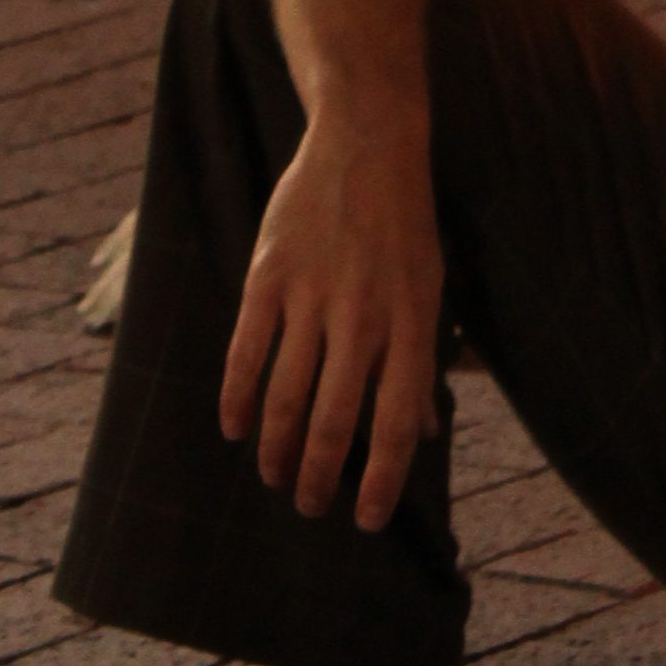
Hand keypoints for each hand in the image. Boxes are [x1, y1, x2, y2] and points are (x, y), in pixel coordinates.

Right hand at [219, 107, 442, 527]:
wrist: (365, 146)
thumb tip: (420, 434)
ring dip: (276, 448)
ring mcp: (312, 297)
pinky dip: (238, 397)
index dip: (381, 480)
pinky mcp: (269, 276)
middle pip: (333, 421)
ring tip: (274, 478)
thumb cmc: (405, 228)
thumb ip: (421, 364)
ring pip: (286, 395)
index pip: (395, 425)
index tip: (366, 520)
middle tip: (309, 506)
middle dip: (319, 476)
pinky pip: (247, 351)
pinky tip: (235, 429)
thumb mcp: (430, 292)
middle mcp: (363, 319)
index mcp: (411, 328)